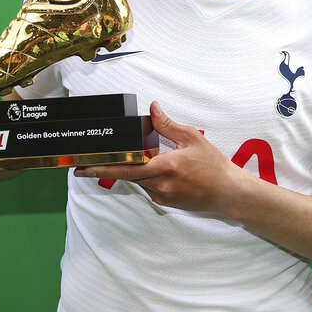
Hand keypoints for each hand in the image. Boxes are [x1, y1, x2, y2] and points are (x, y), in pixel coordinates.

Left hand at [74, 101, 244, 213]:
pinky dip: (147, 177)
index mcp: (164, 167)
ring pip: (137, 181)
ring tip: (141, 158)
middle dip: (111, 168)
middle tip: (89, 164)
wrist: (228, 192)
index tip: (83, 168)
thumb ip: (167, 124)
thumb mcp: (191, 138)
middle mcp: (159, 185)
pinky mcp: (166, 203)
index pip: (125, 168)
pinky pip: (148, 188)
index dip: (101, 168)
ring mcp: (161, 197)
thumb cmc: (213, 165)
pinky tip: (159, 169)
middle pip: (127, 175)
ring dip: (133, 170)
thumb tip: (153, 108)